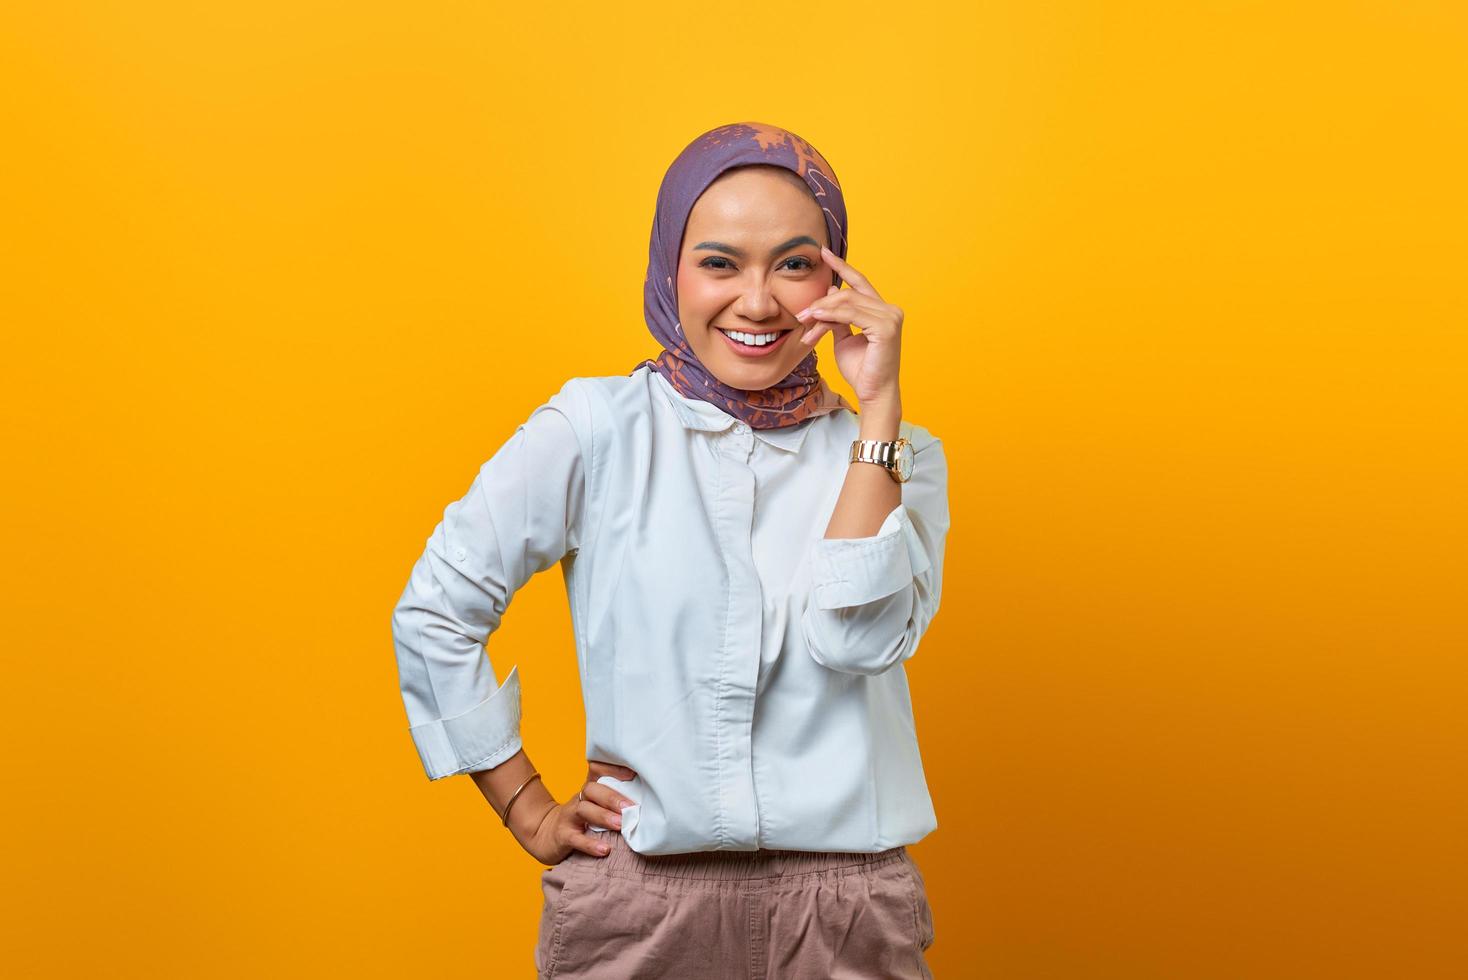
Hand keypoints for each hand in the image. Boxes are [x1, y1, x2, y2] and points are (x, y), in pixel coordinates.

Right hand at [524, 759, 638, 864]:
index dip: (613, 768)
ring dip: (604, 817)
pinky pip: (575, 838)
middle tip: (631, 808)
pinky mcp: (563, 835)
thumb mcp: (596, 806)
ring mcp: (569, 816)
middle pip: (593, 789)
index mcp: (590, 789)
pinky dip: (590, 844)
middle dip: (613, 798)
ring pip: (584, 810)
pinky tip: (604, 850)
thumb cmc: (582, 821)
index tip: (634, 773)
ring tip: (620, 825)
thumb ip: (616, 802)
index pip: (598, 770)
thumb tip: (650, 802)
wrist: (545, 834)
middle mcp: (579, 798)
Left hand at [795, 246, 903, 406]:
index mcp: (882, 310)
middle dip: (821, 302)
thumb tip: (830, 293)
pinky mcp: (886, 328)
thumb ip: (839, 317)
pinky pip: (850, 314)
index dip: (842, 266)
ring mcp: (891, 317)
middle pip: (849, 293)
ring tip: (805, 321)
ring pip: (847, 302)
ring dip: (821, 310)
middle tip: (801, 314)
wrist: (873, 393)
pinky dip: (830, 316)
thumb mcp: (844, 338)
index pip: (860, 282)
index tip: (823, 253)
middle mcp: (890, 310)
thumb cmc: (861, 369)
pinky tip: (816, 321)